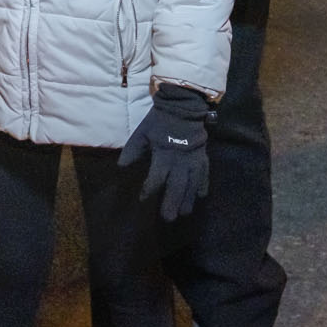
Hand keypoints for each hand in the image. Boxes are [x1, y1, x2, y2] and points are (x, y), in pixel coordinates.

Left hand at [117, 84, 213, 221]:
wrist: (183, 107)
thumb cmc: (159, 121)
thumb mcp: (142, 132)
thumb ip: (133, 150)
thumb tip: (121, 167)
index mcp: (163, 156)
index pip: (155, 179)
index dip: (149, 190)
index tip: (143, 199)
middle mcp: (179, 162)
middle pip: (176, 187)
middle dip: (172, 203)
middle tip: (168, 218)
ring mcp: (193, 161)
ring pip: (191, 185)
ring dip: (188, 200)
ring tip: (184, 213)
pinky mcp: (203, 158)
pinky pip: (204, 175)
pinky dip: (202, 185)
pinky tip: (201, 196)